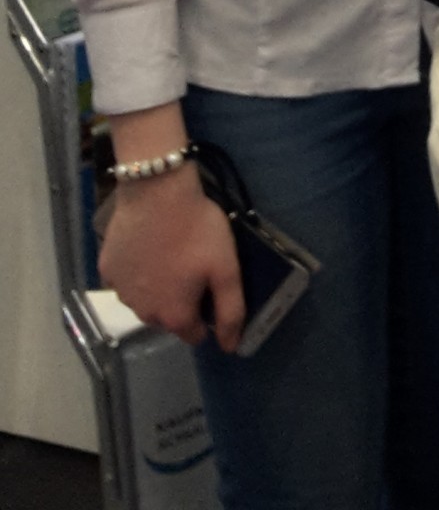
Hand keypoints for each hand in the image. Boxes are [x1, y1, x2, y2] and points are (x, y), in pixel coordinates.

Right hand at [100, 167, 243, 351]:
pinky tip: (146, 247)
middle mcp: (143, 313)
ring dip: (157, 287)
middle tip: (193, 266)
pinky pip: (125, 279)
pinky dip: (136, 271)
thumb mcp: (226, 268)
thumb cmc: (196, 229)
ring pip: (145, 300)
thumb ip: (230, 311)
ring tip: (170, 254)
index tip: (212, 288)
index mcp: (174, 316)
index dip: (207, 315)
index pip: (195, 334)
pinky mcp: (106, 270)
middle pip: (168, 318)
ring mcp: (119, 292)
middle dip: (181, 301)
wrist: (155, 192)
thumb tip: (231, 347)